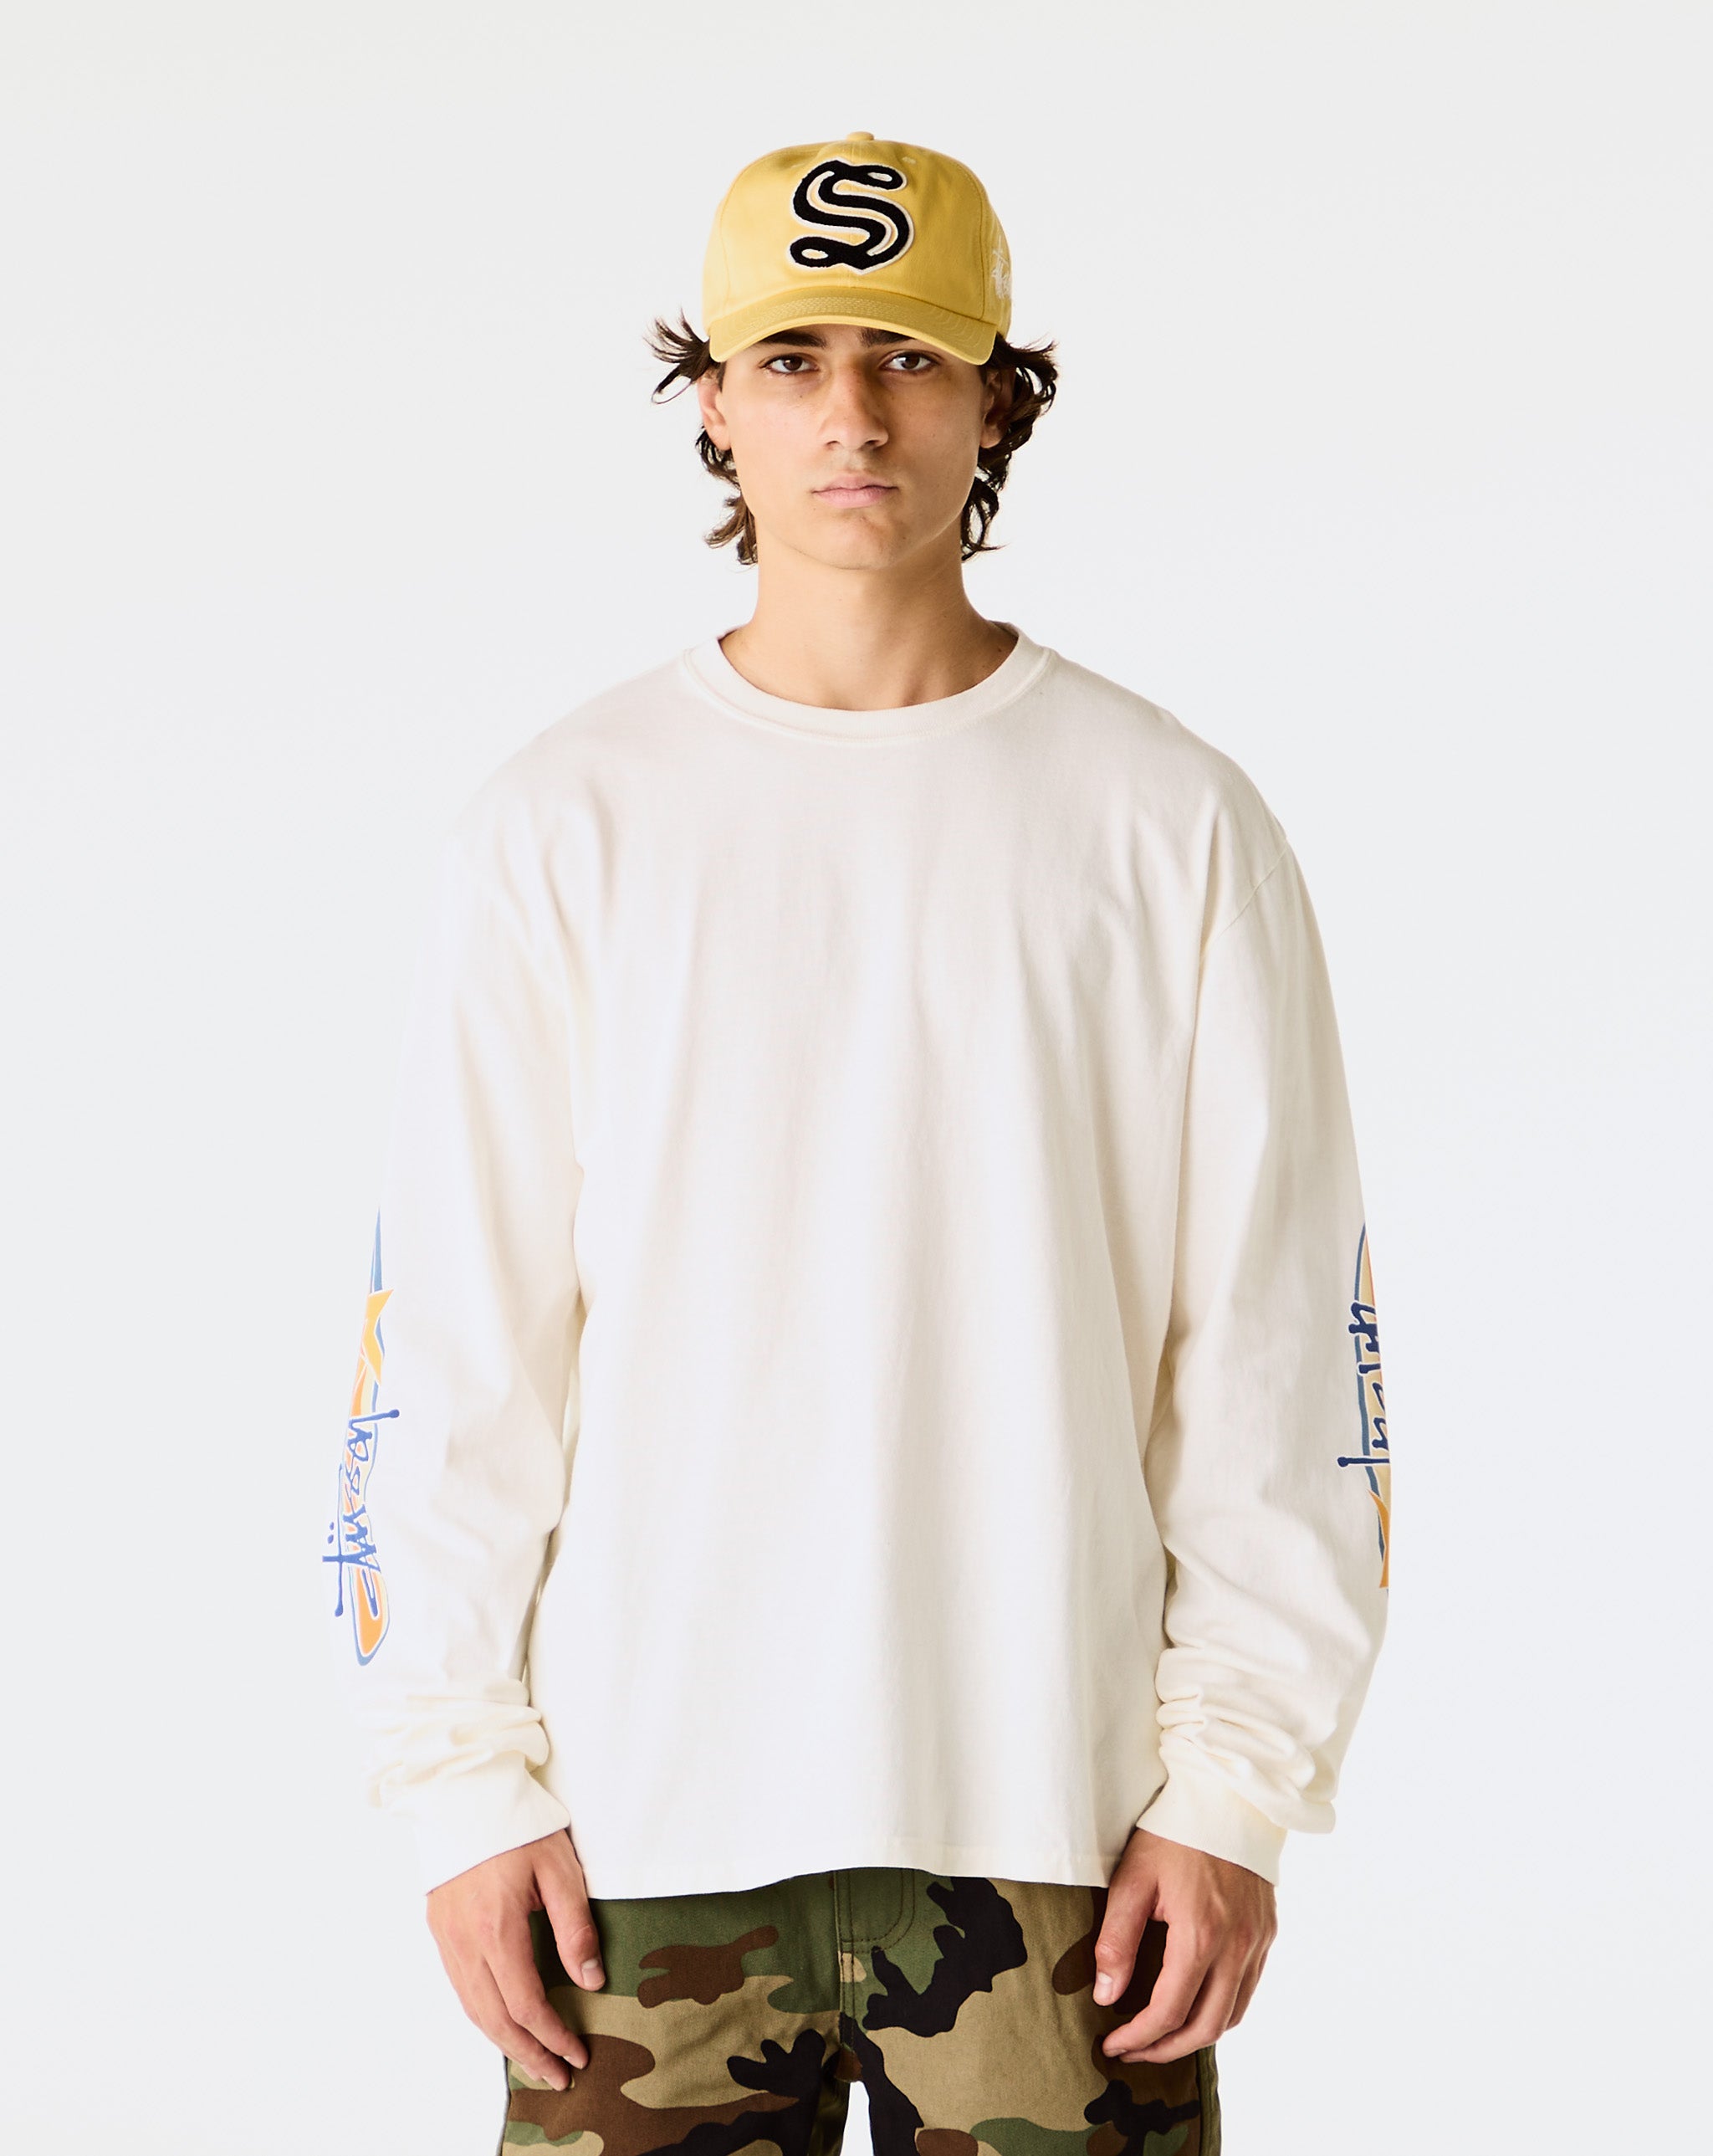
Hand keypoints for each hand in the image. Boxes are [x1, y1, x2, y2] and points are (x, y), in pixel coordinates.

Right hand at [425, 1828, 604, 2090]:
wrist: (466, 1791)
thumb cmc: (520, 1824)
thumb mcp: (560, 1868)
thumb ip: (575, 1928)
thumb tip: (591, 1981)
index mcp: (496, 1928)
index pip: (525, 2003)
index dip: (552, 2035)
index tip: (577, 2053)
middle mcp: (464, 1940)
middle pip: (494, 2018)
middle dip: (528, 2053)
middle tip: (558, 2075)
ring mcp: (445, 1936)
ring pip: (472, 2008)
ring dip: (503, 2041)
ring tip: (533, 2060)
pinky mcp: (438, 1927)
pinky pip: (459, 1987)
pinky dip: (481, 2015)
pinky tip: (501, 2023)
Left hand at [1094, 1827, 1276, 2063]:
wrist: (1225, 1796)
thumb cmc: (1174, 1832)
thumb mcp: (1133, 1880)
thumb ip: (1117, 1942)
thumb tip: (1106, 1996)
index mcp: (1200, 1936)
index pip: (1169, 2012)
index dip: (1139, 2038)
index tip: (1113, 2045)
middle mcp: (1237, 1947)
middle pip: (1206, 2028)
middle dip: (1166, 2049)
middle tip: (1134, 2051)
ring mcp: (1257, 1942)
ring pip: (1232, 2016)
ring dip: (1196, 2035)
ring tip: (1161, 2036)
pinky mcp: (1266, 1933)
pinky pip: (1248, 1991)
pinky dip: (1222, 2011)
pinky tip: (1196, 2004)